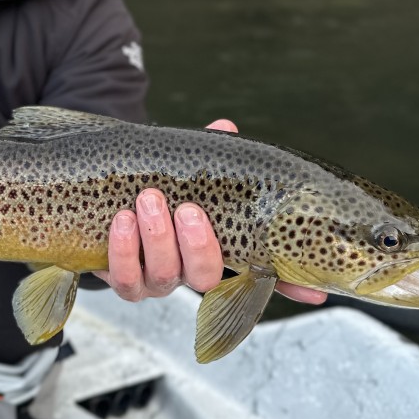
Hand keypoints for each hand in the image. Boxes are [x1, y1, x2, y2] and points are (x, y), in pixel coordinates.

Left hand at [97, 117, 326, 306]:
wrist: (104, 194)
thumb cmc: (155, 183)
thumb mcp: (182, 168)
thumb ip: (206, 155)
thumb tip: (227, 128)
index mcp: (217, 246)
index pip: (260, 274)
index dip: (289, 286)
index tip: (314, 291)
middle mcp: (189, 270)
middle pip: (205, 279)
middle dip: (198, 245)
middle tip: (188, 210)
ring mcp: (156, 280)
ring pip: (164, 278)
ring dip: (157, 239)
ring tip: (147, 200)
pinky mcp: (123, 281)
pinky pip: (125, 281)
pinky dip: (123, 251)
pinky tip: (121, 221)